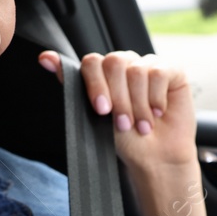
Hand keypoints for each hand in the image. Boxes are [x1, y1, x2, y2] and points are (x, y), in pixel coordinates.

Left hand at [38, 49, 197, 170]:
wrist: (155, 158)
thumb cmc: (125, 139)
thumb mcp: (93, 116)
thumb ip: (72, 85)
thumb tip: (45, 57)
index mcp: (103, 73)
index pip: (92, 62)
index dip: (96, 85)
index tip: (101, 110)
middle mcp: (125, 65)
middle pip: (114, 62)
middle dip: (118, 98)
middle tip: (124, 124)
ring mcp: (148, 66)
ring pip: (137, 70)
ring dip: (138, 104)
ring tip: (142, 125)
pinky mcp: (172, 71)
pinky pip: (159, 73)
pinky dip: (156, 98)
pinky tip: (158, 113)